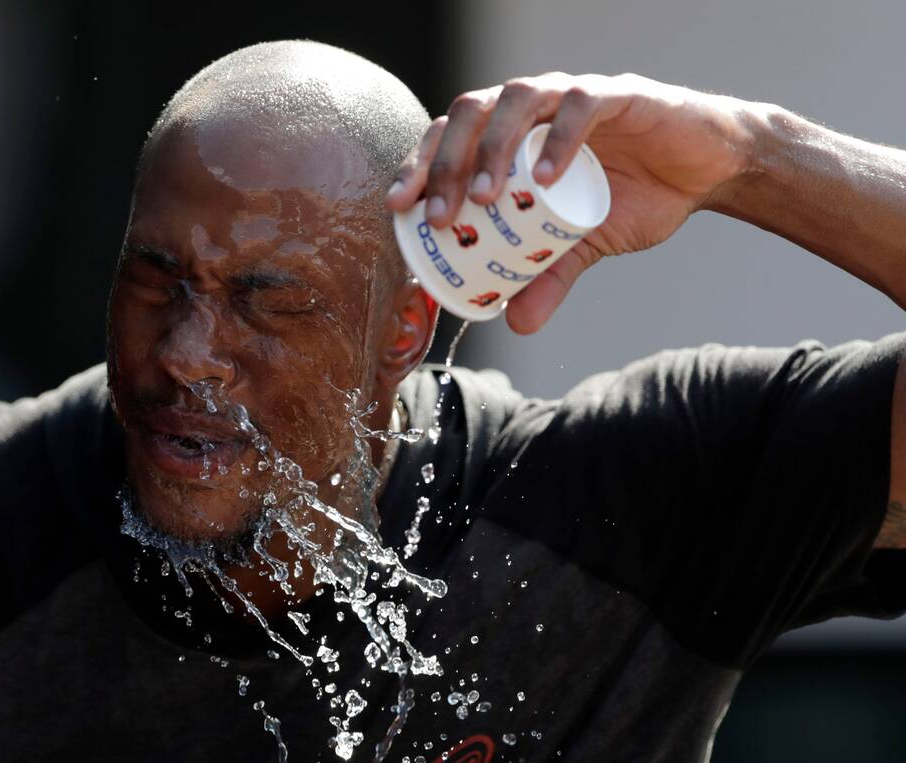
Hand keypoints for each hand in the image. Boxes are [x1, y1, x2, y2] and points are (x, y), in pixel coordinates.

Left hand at [386, 72, 757, 333]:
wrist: (707, 172)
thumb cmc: (636, 194)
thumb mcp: (584, 245)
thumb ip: (549, 276)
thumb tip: (514, 324)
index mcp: (513, 133)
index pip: (450, 136)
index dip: (418, 166)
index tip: (398, 208)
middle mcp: (534, 105)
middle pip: (471, 114)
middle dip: (446, 163)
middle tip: (441, 216)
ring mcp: (574, 95)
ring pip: (517, 100)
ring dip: (493, 148)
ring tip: (484, 199)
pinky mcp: (621, 94)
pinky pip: (581, 106)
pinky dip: (559, 140)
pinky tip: (546, 178)